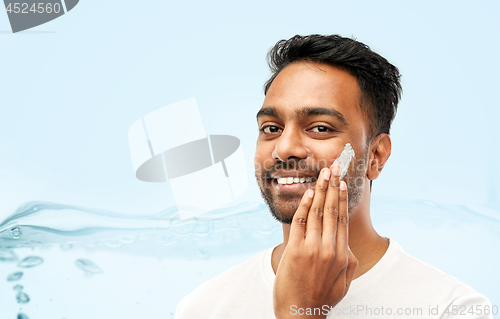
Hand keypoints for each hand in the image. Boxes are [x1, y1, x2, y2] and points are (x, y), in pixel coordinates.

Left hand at [273, 164, 357, 318]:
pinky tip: (308, 193)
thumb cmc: (321, 298)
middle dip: (333, 186)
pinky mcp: (296, 251)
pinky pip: (300, 222)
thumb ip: (348, 260)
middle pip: (331, 210)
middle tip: (334, 168)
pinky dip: (304, 206)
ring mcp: (312, 249)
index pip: (342, 218)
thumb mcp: (344, 282)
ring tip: (322, 174)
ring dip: (320, 190)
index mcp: (342, 255)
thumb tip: (345, 244)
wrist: (301, 315)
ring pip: (317, 213)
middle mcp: (329, 249)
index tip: (342, 182)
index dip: (342, 197)